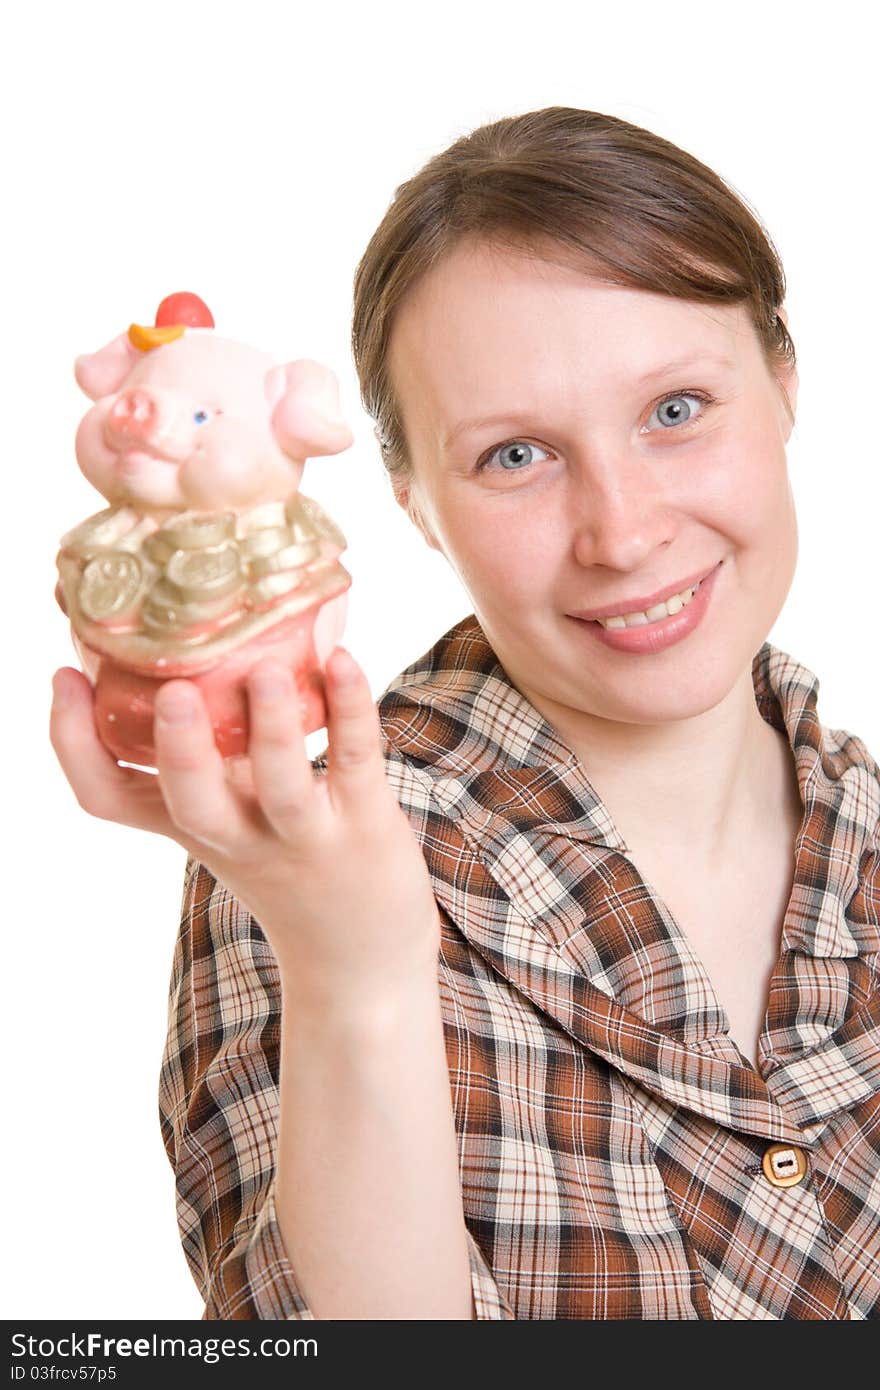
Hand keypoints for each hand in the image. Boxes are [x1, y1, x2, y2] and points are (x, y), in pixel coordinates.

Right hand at [49, 650, 441, 1003]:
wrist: (358, 954)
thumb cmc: (284, 863)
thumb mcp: (226, 818)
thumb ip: (204, 756)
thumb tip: (178, 653)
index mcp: (191, 823)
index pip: (107, 797)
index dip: (74, 742)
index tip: (64, 677)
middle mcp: (237, 835)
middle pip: (189, 803)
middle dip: (177, 748)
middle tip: (170, 693)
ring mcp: (304, 834)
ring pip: (281, 785)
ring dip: (272, 726)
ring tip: (266, 669)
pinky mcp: (365, 822)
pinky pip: (355, 760)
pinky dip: (350, 708)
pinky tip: (342, 660)